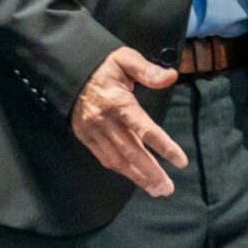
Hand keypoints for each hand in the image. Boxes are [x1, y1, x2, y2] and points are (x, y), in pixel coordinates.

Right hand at [71, 46, 186, 195]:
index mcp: (119, 103)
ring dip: (137, 176)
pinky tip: (135, 177)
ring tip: (156, 189)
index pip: (144, 129)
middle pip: (132, 151)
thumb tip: (171, 77)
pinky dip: (120, 170)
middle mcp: (105, 121)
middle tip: (168, 188)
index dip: (163, 146)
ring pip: (117, 159)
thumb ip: (147, 71)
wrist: (66, 71)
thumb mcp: (125, 59)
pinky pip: (104, 158)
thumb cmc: (102, 65)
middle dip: (151, 172)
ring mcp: (93, 132)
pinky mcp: (85, 137)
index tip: (181, 161)